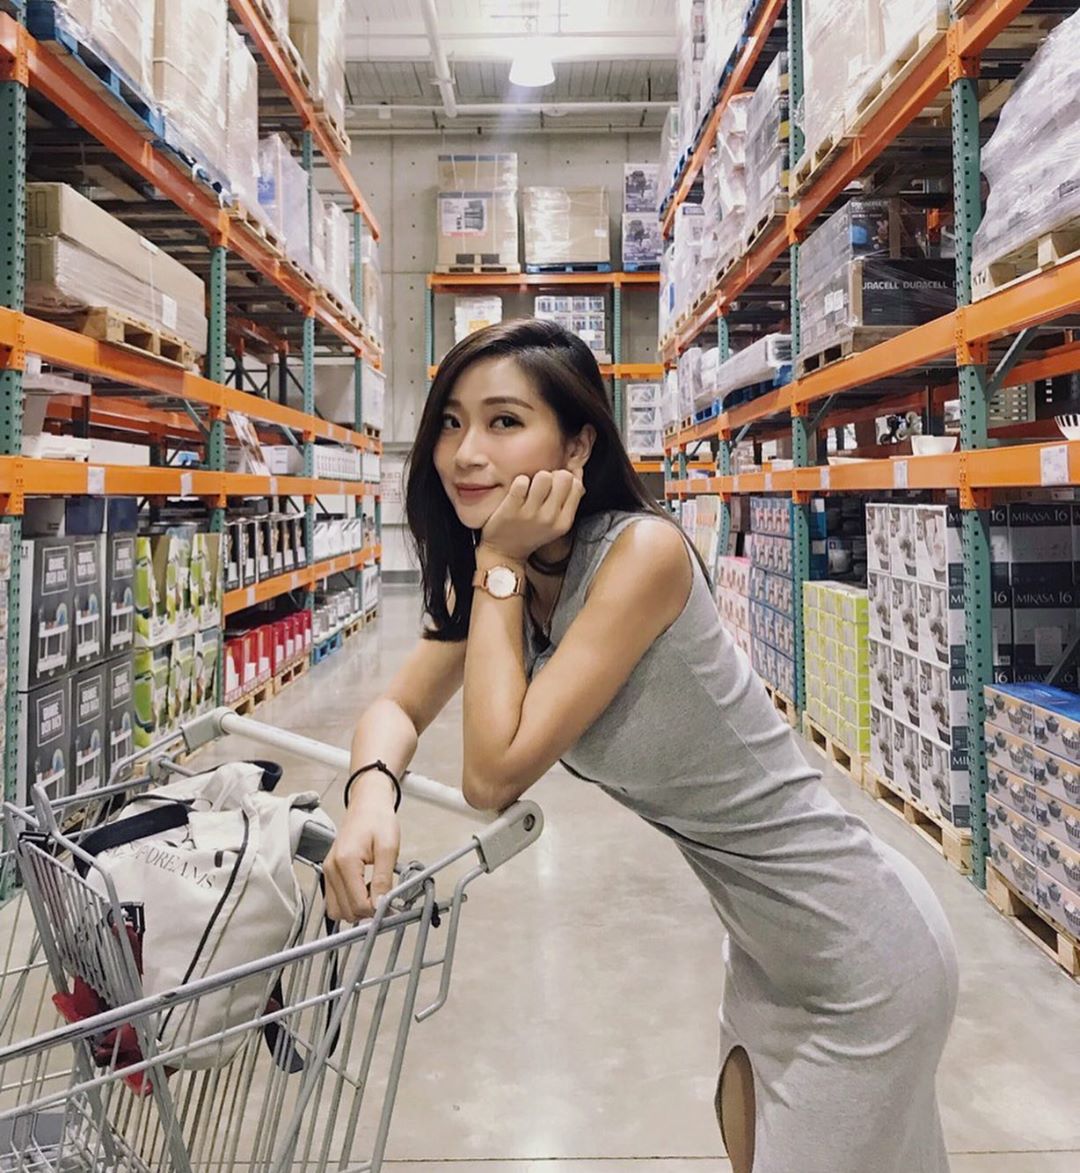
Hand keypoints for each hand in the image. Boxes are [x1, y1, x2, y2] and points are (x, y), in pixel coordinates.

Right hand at [324, 789, 400, 922]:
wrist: (367, 804)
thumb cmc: (378, 819)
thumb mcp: (388, 848)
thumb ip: (383, 879)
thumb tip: (381, 905)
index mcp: (345, 862)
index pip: (357, 904)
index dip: (376, 911)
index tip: (392, 907)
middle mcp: (332, 869)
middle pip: (345, 911)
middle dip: (366, 912)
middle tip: (385, 900)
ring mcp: (328, 871)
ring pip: (337, 910)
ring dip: (356, 909)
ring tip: (375, 893)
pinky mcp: (329, 872)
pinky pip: (334, 900)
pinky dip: (349, 902)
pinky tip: (365, 890)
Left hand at [479, 470, 584, 561]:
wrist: (504, 554)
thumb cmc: (531, 533)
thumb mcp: (556, 522)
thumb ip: (570, 499)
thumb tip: (578, 470)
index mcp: (564, 522)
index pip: (577, 485)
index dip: (565, 480)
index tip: (555, 487)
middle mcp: (550, 519)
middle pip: (564, 477)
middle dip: (553, 476)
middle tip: (542, 486)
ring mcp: (530, 514)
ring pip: (544, 476)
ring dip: (535, 478)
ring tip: (529, 489)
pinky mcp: (510, 510)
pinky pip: (522, 482)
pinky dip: (519, 482)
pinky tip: (517, 492)